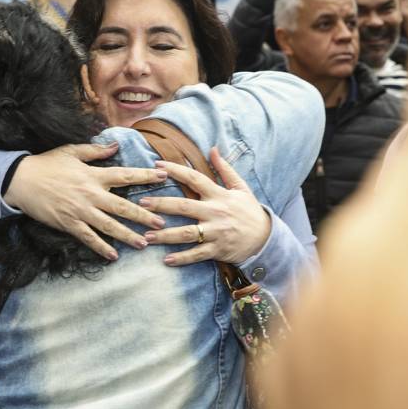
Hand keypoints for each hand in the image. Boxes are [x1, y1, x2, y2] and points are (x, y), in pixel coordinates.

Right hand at [4, 143, 166, 260]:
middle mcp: (90, 194)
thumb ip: (96, 151)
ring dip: (127, 235)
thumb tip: (116, 146)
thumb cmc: (47, 163)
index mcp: (93, 175)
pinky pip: (88, 238)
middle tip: (160, 223)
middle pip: (122, 206)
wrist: (20, 180)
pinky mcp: (68, 223)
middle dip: (143, 215)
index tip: (163, 177)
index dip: (145, 176)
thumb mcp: (72, 151)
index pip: (125, 175)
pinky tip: (113, 255)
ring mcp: (80, 211)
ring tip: (143, 243)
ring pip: (108, 226)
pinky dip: (101, 247)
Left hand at [139, 147, 271, 265]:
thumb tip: (213, 148)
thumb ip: (224, 169)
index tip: (157, 166)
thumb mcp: (241, 188)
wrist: (266, 238)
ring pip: (186, 233)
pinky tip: (166, 260)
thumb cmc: (249, 211)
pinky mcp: (217, 250)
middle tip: (141, 204)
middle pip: (184, 206)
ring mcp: (216, 232)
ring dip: (165, 235)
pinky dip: (182, 258)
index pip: (195, 178)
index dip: (176, 170)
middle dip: (161, 204)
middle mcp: (216, 212)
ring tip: (146, 236)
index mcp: (219, 195)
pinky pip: (197, 254)